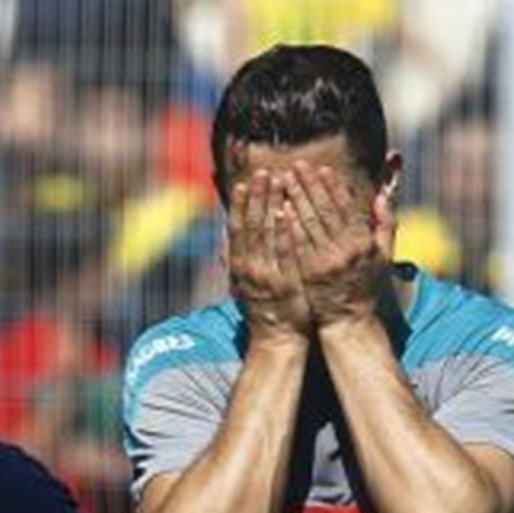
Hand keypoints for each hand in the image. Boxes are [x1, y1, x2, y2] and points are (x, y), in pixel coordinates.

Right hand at [226, 174, 311, 343]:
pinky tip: (286, 211)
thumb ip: (240, 261)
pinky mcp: (285, 282)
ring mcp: (267, 274)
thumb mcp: (245, 285)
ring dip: (270, 204)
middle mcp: (250, 267)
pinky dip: (283, 231)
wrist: (277, 341)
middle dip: (257, 196)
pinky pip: (283, 252)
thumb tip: (227, 239)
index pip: (237, 228)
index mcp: (240, 266)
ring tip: (277, 180)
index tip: (244, 182)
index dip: (241, 204)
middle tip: (263, 171)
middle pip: (252, 224)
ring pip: (266, 233)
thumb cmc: (266, 312)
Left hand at [282, 159, 390, 328]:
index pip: (346, 207)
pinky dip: (290, 225)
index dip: (333, 187)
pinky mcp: (309, 273)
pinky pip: (298, 244)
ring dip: (296, 199)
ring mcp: (326, 262)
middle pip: (325, 211)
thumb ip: (386, 224)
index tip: (321, 168)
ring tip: (284, 179)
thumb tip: (381, 196)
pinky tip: (280, 208)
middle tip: (297, 165)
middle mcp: (346, 250)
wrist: (349, 320)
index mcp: (363, 243)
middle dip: (310, 186)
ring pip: (309, 224)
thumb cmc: (366, 286)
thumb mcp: (384, 256)